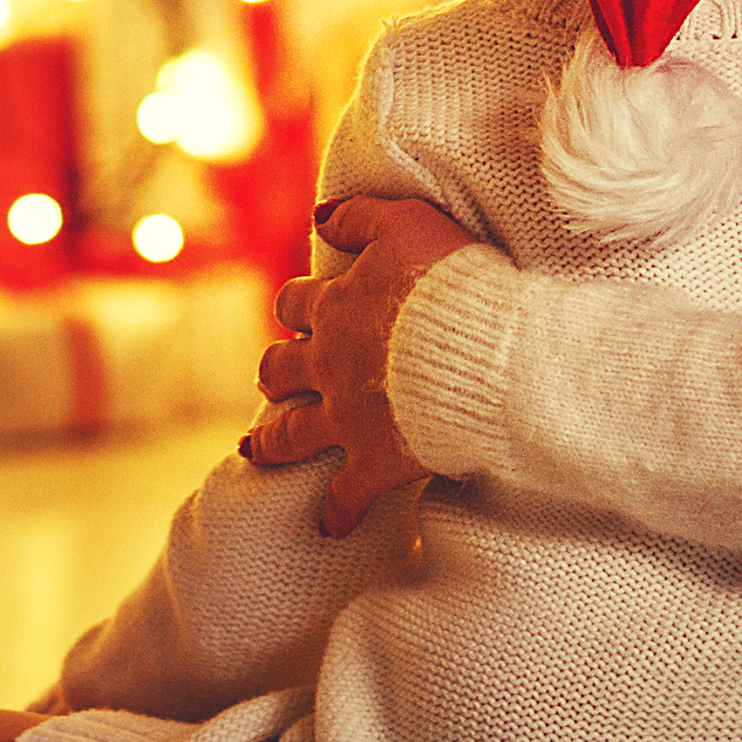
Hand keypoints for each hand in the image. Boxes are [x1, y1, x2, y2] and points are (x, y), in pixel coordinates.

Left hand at [243, 191, 484, 536]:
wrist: (486, 351)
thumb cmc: (456, 281)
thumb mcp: (408, 222)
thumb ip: (360, 214)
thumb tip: (319, 217)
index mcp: (336, 306)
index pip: (294, 301)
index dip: (294, 305)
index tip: (295, 311)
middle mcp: (328, 362)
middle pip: (278, 367)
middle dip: (273, 373)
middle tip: (270, 380)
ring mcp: (345, 416)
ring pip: (288, 434)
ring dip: (270, 443)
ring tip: (254, 452)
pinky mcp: (373, 461)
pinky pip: (342, 497)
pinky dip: (334, 514)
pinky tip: (327, 527)